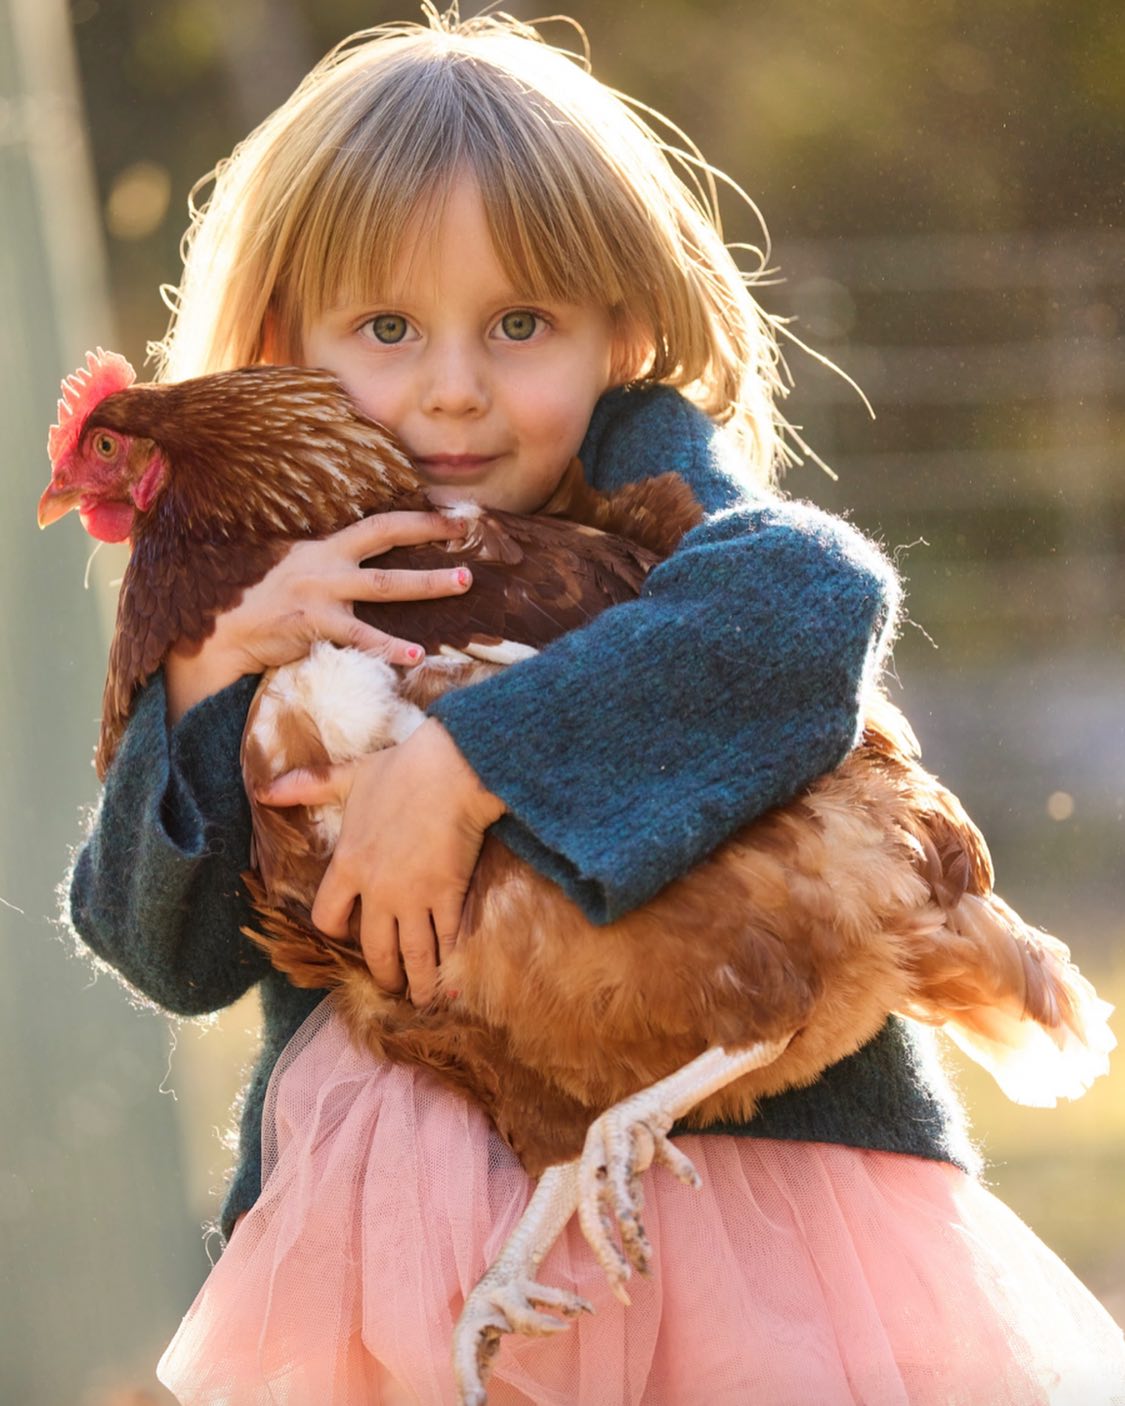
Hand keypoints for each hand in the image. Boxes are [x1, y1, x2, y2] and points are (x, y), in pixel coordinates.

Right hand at [165, 511, 469, 722]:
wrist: (221, 635)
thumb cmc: (261, 606)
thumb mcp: (293, 572)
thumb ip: (327, 564)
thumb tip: (362, 562)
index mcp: (323, 548)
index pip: (378, 524)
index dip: (417, 518)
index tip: (454, 517)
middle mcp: (325, 564)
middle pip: (385, 540)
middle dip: (429, 535)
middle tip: (469, 538)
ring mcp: (320, 593)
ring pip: (383, 585)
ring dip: (425, 584)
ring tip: (461, 585)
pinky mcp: (312, 625)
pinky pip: (360, 637)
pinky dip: (389, 647)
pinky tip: (417, 656)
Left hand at [257, 720, 506, 1004]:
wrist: (451, 771)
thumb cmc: (400, 771)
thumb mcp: (349, 776)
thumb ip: (307, 786)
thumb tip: (264, 788)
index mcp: (348, 866)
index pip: (328, 918)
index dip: (336, 933)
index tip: (349, 938)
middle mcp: (377, 892)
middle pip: (374, 950)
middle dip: (384, 973)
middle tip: (393, 986)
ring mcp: (414, 899)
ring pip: (413, 957)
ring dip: (418, 984)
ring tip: (423, 1001)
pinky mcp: (448, 897)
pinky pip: (447, 942)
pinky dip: (450, 965)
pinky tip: (453, 983)